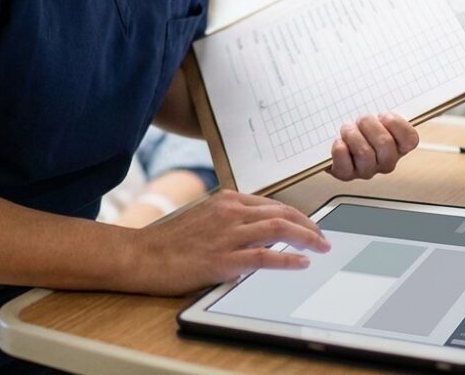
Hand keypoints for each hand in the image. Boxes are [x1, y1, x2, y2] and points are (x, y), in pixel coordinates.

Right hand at [125, 189, 328, 295]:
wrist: (141, 255)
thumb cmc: (168, 242)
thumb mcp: (202, 219)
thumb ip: (228, 220)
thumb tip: (256, 231)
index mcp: (225, 201)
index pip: (272, 203)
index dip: (296, 214)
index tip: (309, 225)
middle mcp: (229, 212)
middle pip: (281, 212)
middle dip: (308, 225)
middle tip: (323, 238)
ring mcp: (227, 235)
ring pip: (279, 229)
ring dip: (306, 237)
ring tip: (321, 247)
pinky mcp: (223, 259)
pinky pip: (265, 257)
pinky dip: (288, 258)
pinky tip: (301, 263)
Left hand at [329, 112, 418, 180]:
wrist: (332, 137)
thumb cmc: (358, 123)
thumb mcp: (374, 113)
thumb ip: (381, 107)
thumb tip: (381, 91)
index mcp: (398, 146)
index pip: (410, 139)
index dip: (396, 124)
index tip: (383, 115)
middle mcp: (386, 161)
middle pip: (385, 144)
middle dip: (369, 125)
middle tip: (361, 119)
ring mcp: (367, 170)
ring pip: (365, 154)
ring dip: (352, 135)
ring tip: (347, 129)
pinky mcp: (347, 174)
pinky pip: (345, 166)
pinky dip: (339, 151)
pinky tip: (339, 142)